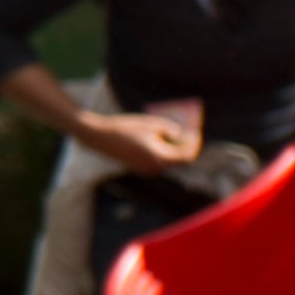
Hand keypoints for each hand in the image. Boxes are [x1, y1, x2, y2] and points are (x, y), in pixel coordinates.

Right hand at [82, 99, 208, 172]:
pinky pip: (157, 161)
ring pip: (168, 161)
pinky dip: (162, 152)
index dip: (194, 144)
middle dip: (184, 146)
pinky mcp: (139, 168)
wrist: (98, 136)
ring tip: (172, 133)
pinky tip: (158, 139)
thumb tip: (182, 135)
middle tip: (186, 131)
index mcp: (160, 158)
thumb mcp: (152, 123)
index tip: (196, 133)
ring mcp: (146, 170)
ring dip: (172, 149)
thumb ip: (171, 130)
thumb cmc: (124, 127)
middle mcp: (155, 168)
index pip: (187, 156)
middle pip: (178, 160)